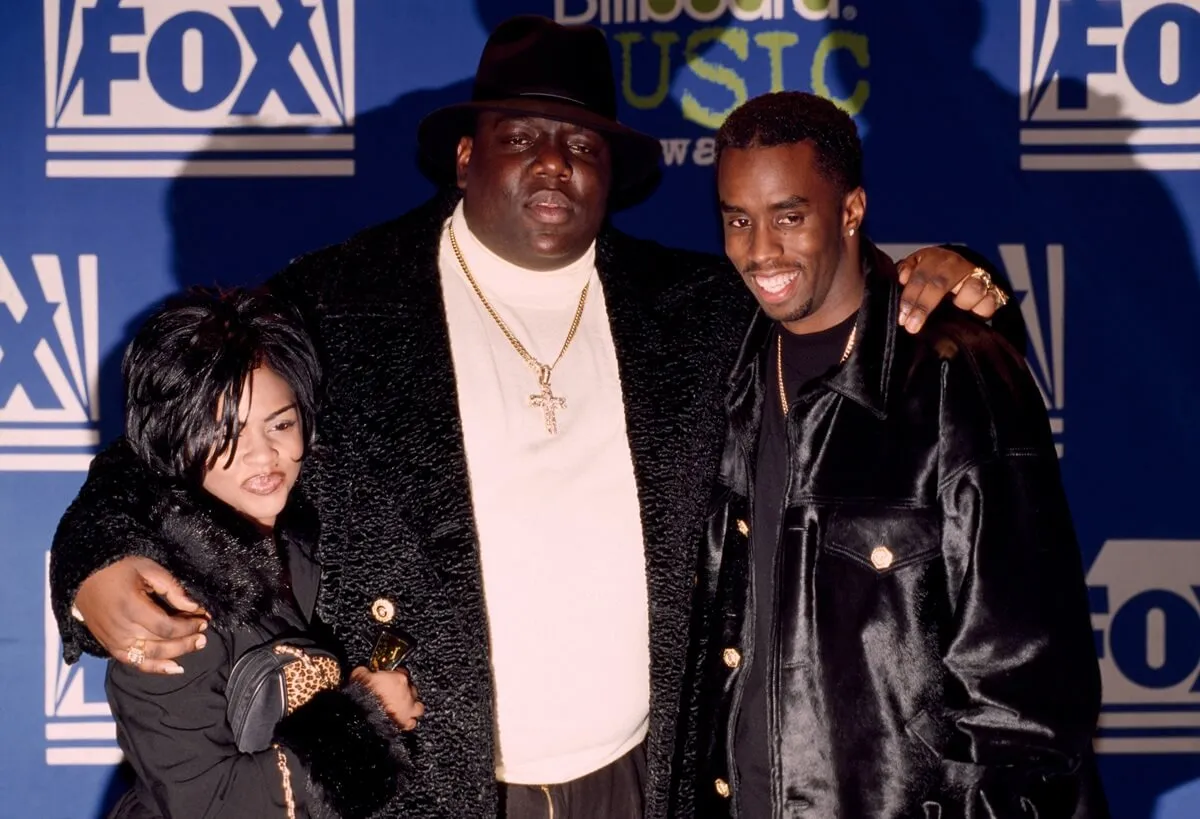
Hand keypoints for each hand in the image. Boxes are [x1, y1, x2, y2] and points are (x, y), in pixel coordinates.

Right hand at [73, 556, 208, 674]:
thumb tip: (195, 606)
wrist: (82, 577)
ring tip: (196, 645)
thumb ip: (171, 588)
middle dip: (187, 641)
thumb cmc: (117, 568)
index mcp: (130, 608)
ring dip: (176, 654)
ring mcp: (113, 641)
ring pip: (150, 656)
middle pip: (161, 644)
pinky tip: (174, 668)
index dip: (188, 627)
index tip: (204, 620)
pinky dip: (154, 667)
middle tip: (204, 636)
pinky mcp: (109, 646)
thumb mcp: (147, 568)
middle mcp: (121, 630)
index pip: (166, 627)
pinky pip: (134, 662)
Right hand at [351, 666, 424, 729]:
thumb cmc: (363, 694)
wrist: (362, 712)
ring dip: (413, 708)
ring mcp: (407, 709)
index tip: (391, 677)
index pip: (404, 673)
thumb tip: (362, 670)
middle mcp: (407, 693)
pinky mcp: (404, 723)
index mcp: (399, 679)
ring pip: (418, 708)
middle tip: (397, 693)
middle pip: (413, 690)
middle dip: (407, 692)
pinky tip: (403, 722)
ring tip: (405, 708)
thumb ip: (365, 671)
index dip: (397, 675)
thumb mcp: (360, 676)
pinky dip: (408, 722)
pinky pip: (411, 724)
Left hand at [896, 247, 1004, 332]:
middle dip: (924, 306)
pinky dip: (980, 309)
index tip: (902, 317)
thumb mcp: (916, 270)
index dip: (911, 297)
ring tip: (954, 310)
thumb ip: (906, 271)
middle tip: (912, 326)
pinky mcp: (993, 292)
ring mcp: (977, 277)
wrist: (963, 277)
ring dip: (961, 303)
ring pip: (973, 288)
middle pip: (941, 283)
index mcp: (936, 258)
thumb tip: (902, 277)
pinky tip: (971, 314)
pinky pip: (989, 301)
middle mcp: (958, 265)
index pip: (922, 276)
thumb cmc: (933, 276)